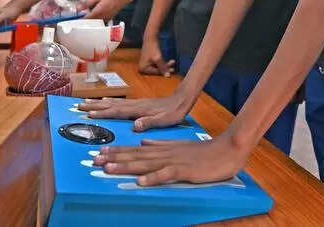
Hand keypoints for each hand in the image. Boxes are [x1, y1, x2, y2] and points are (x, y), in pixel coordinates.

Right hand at [78, 94, 188, 130]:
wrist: (182, 100)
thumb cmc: (174, 112)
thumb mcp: (164, 120)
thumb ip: (149, 122)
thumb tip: (135, 125)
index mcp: (138, 110)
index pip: (117, 112)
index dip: (103, 114)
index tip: (89, 115)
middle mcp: (134, 105)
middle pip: (110, 105)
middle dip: (94, 106)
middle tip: (79, 106)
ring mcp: (136, 103)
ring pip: (113, 102)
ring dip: (99, 103)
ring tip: (85, 103)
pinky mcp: (138, 103)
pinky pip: (119, 102)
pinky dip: (109, 101)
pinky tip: (105, 102)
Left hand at [80, 0, 126, 21]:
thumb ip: (87, 3)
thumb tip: (79, 8)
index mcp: (98, 11)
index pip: (86, 19)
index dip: (80, 19)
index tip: (77, 17)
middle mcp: (102, 17)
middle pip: (90, 22)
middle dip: (85, 18)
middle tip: (83, 13)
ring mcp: (106, 19)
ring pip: (95, 23)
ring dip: (92, 19)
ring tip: (92, 11)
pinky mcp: (109, 19)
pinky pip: (100, 21)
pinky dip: (97, 18)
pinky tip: (99, 12)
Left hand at [93, 133, 247, 186]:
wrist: (228, 149)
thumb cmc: (205, 151)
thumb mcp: (179, 146)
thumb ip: (160, 143)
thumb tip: (142, 141)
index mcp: (163, 148)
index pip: (136, 150)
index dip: (117, 152)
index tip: (100, 153)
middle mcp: (165, 153)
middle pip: (136, 156)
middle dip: (115, 158)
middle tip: (95, 159)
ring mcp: (174, 161)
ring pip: (146, 164)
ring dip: (127, 166)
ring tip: (108, 168)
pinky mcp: (185, 170)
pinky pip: (166, 175)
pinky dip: (153, 178)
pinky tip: (140, 182)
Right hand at [138, 36, 174, 75]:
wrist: (150, 38)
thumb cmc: (153, 48)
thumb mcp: (158, 59)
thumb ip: (162, 68)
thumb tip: (168, 76)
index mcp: (142, 69)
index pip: (156, 72)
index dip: (164, 70)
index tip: (173, 69)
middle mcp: (142, 68)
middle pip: (157, 70)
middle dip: (165, 67)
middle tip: (174, 68)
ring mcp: (145, 65)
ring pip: (157, 67)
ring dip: (165, 65)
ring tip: (173, 61)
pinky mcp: (148, 61)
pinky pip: (156, 64)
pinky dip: (162, 62)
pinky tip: (169, 61)